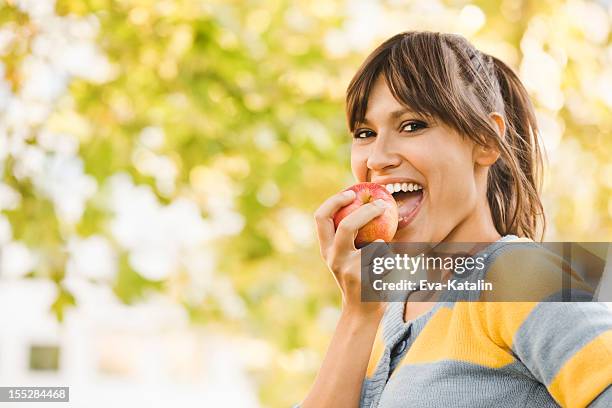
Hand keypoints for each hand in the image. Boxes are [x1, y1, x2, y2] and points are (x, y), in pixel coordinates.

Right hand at [314, 189, 389, 317]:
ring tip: (389, 239)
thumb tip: (369, 201)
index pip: (321, 217)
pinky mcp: (365, 280)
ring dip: (385, 242)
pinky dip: (390, 257)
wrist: (362, 310)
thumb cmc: (359, 276)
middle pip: (345, 226)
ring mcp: (348, 269)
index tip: (351, 192)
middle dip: (364, 212)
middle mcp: (333, 257)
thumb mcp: (348, 255)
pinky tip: (389, 265)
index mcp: (326, 248)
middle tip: (381, 204)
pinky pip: (386, 259)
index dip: (334, 201)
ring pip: (373, 244)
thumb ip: (351, 234)